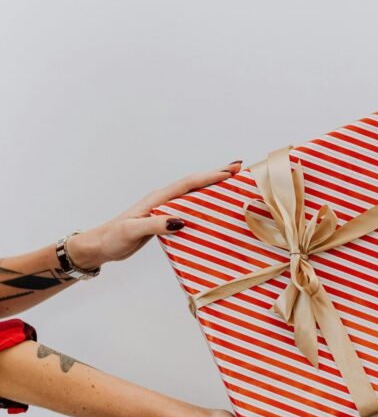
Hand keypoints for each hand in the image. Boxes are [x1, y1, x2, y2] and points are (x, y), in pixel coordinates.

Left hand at [67, 161, 242, 269]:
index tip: (229, 171)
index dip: (209, 177)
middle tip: (238, 170)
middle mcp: (163, 200)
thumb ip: (155, 225)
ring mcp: (164, 209)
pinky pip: (188, 209)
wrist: (99, 246)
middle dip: (216, 176)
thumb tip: (181, 221)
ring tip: (232, 185)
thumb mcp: (133, 231)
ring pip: (193, 195)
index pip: (188, 184)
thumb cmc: (113, 237)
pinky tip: (213, 211)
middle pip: (194, 184)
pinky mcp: (164, 220)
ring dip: (211, 189)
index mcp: (157, 199)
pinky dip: (203, 205)